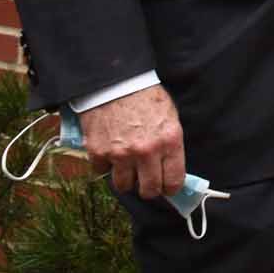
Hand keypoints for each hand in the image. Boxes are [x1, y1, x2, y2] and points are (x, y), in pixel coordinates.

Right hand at [77, 84, 185, 198]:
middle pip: (148, 190)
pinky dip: (105, 165)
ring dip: (125, 178)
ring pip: (124, 186)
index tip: (167, 187)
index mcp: (169, 140)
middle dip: (148, 188)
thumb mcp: (169, 117)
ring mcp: (121, 154)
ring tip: (127, 164)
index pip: (174, 180)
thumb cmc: (146, 97)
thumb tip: (171, 171)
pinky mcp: (99, 153)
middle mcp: (146, 151)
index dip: (171, 187)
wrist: (116, 82)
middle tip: (146, 181)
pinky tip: (109, 150)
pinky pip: (102, 172)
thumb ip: (170, 145)